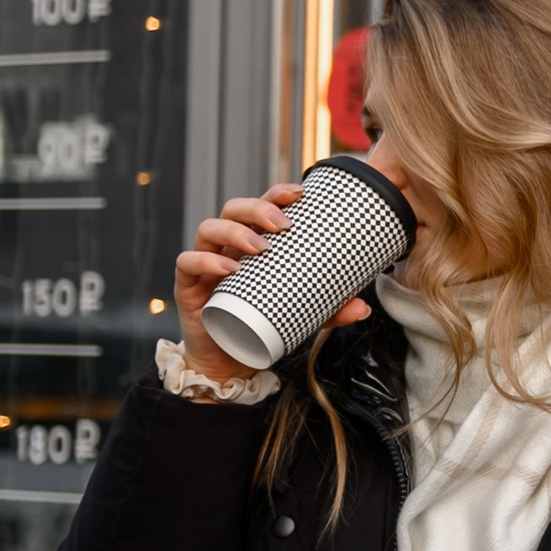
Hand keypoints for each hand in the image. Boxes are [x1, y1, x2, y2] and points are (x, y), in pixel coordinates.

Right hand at [175, 185, 371, 382]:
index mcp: (255, 241)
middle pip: (234, 208)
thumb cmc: (266, 322)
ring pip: (209, 228)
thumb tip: (363, 307)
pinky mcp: (188, 285)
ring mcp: (206, 262)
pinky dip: (205, 260)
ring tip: (261, 248)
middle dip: (258, 208)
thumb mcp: (305, 314)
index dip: (277, 194)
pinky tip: (228, 268)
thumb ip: (332, 309)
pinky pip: (187, 263)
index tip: (301, 193)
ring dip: (235, 231)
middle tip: (283, 224)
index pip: (262, 206)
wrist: (232, 357)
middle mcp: (229, 245)